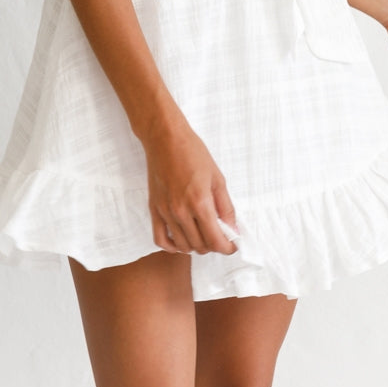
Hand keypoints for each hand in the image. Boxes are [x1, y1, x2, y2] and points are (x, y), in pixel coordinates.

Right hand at [143, 116, 237, 255]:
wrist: (165, 138)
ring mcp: (165, 212)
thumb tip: (233, 229)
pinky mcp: (154, 209)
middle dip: (214, 245)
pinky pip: (161, 240)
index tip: (232, 245)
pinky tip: (182, 239)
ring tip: (203, 234)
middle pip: (200, 246)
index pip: (215, 240)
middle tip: (220, 234)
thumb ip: (226, 207)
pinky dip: (173, 245)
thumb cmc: (193, 152)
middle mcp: (181, 211)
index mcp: (200, 202)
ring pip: (183, 246)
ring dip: (196, 246)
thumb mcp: (217, 177)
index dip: (227, 248)